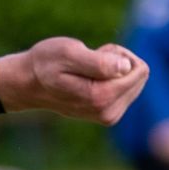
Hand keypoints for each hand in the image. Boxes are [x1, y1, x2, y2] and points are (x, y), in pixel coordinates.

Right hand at [0, 38, 147, 124]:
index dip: (117, 54)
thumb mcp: (67, 53)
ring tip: (87, 70)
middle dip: (118, 62)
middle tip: (89, 61)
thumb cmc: (46, 63)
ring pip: (135, 82)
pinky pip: (127, 90)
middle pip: (139, 75)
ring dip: (114, 70)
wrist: (29, 83)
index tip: (94, 54)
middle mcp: (108, 112)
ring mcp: (108, 116)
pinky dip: (111, 79)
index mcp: (101, 97)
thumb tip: (127, 68)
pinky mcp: (108, 115)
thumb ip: (98, 62)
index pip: (138, 69)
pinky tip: (89, 79)